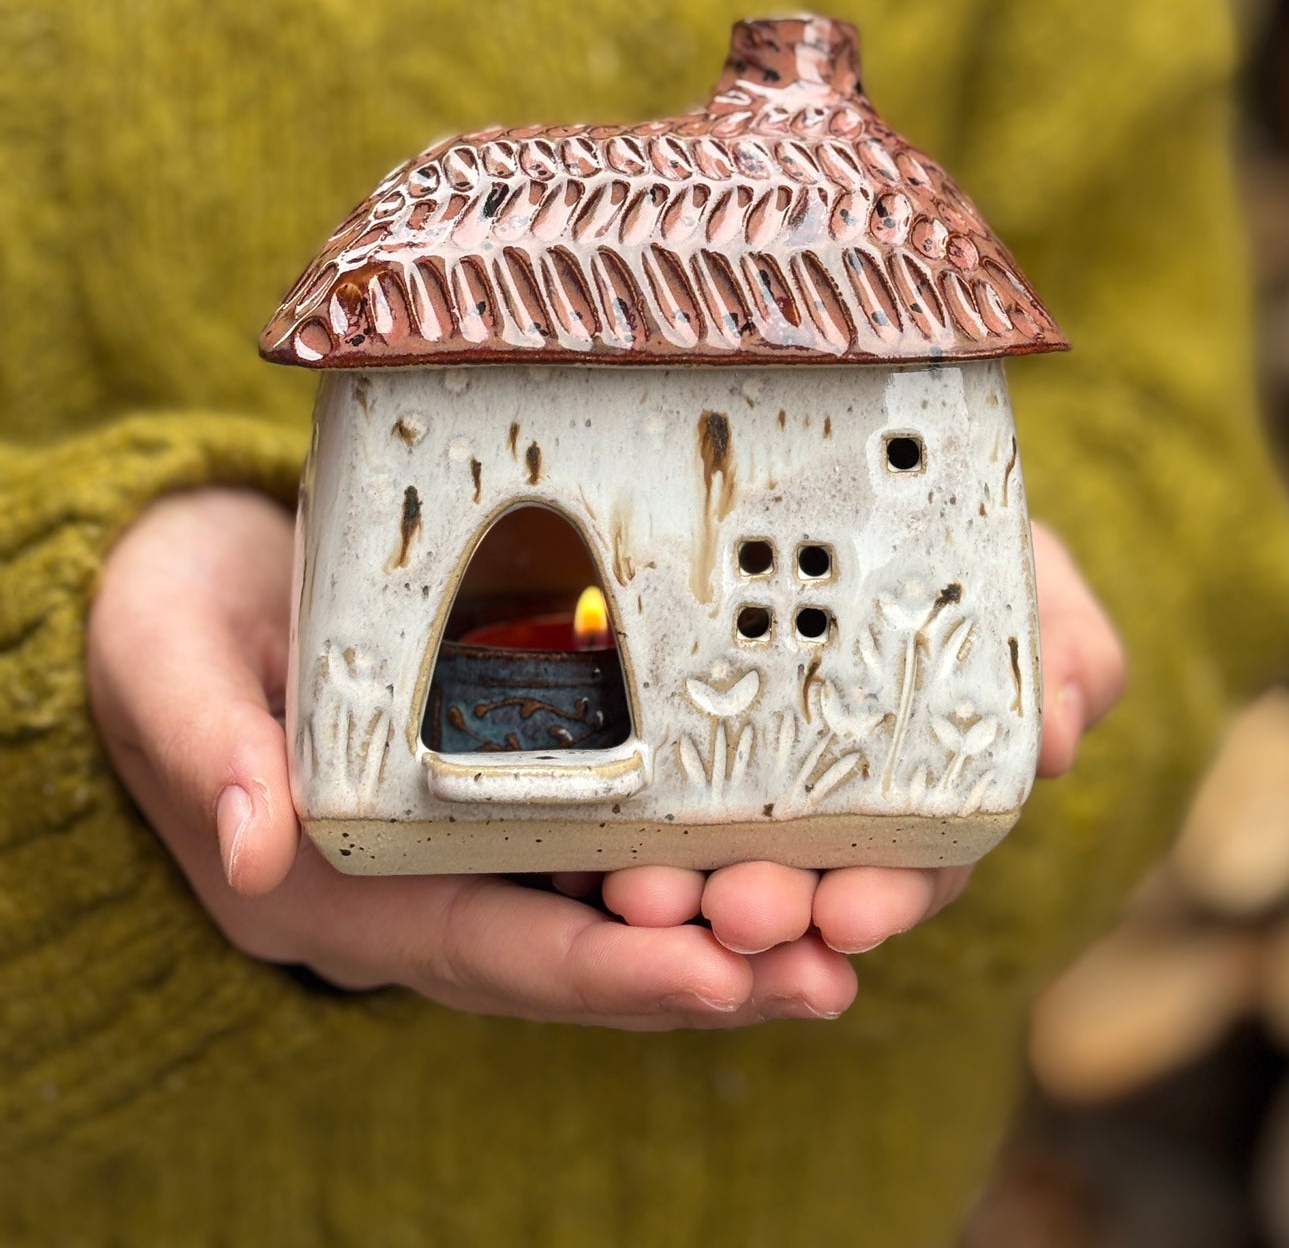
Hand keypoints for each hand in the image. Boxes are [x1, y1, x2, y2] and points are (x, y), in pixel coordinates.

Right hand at [87, 493, 1122, 1028]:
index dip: (606, 970)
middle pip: (581, 953)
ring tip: (851, 921)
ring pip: (615, 909)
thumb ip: (203, 744)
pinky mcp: (511, 786)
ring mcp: (471, 845)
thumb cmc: (174, 621)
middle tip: (832, 959)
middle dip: (708, 967)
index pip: (490, 949)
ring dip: (730, 924)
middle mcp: (420, 888)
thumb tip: (252, 844)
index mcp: (340, 884)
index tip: (717, 973)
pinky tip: (792, 838)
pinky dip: (701, 849)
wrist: (192, 585)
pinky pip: (615, 838)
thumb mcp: (166, 661)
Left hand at [623, 520, 1126, 958]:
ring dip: (688, 895)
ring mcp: (754, 778)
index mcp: (929, 781)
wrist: (855, 484)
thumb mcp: (1032, 576)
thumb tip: (1055, 740)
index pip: (915, 866)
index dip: (887, 899)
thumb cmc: (957, 544)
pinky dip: (624, 841)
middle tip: (739, 912)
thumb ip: (1068, 648)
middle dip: (777, 910)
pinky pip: (645, 812)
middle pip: (808, 886)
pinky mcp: (673, 747)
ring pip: (721, 863)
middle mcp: (841, 801)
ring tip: (646, 896)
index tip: (848, 918)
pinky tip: (595, 860)